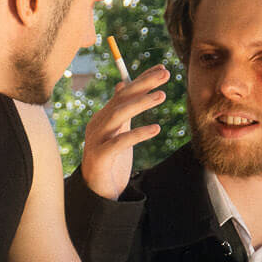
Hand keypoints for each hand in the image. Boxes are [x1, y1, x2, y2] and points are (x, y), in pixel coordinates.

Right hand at [81, 65, 170, 199]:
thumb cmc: (110, 161)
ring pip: (118, 115)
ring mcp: (97, 140)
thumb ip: (121, 109)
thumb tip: (122, 84)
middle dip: (143, 84)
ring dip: (140, 103)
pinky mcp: (100, 157)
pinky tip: (156, 129)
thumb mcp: (117, 131)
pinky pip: (119, 142)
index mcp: (103, 117)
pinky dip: (137, 134)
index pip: (124, 92)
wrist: (97, 192)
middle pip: (121, 99)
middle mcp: (98, 124)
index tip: (162, 68)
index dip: (142, 79)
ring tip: (162, 95)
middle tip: (165, 74)